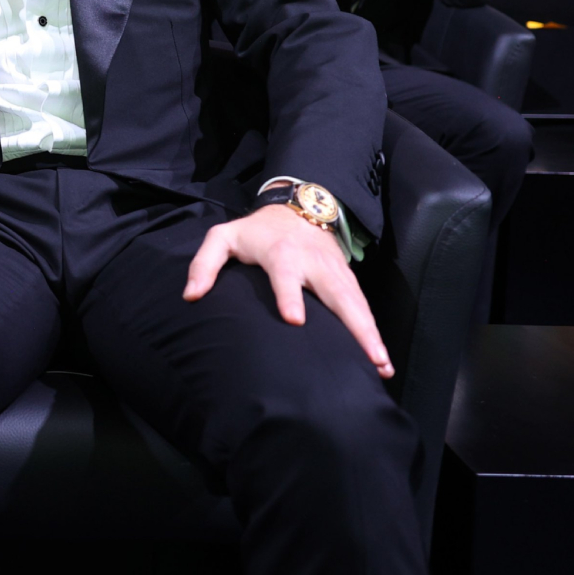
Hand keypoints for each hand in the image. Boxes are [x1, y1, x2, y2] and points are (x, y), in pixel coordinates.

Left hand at [184, 204, 392, 377]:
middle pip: (337, 294)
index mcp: (281, 254)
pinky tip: (381, 360)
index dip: (289, 295)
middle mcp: (313, 263)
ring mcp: (335, 271)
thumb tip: (191, 296)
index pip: (285, 276)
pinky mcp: (347, 278)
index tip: (295, 320)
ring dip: (371, 334)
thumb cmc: (256, 231)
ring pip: (357, 304)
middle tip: (367, 357)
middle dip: (354, 325)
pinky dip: (374, 331)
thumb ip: (204, 264)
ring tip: (382, 367)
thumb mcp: (224, 237)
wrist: (297, 207)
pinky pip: (363, 306)